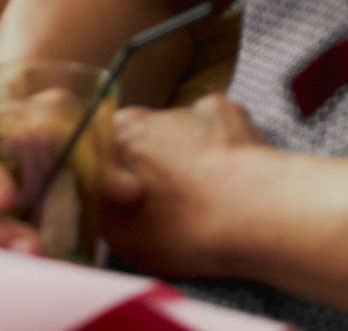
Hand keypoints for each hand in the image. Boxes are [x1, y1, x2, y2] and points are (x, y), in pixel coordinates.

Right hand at [98, 96, 271, 278]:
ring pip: (180, 134)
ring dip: (188, 159)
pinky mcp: (224, 111)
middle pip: (140, 140)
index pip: (99, 152)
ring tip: (206, 197)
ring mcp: (186, 110)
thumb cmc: (183, 229)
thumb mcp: (119, 236)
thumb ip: (102, 206)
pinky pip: (214, 128)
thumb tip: (98, 198)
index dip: (113, 178)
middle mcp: (145, 117)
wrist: (250, 214)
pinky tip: (229, 178)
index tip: (127, 200)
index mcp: (114, 143)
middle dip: (151, 166)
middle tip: (168, 203)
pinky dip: (220, 149)